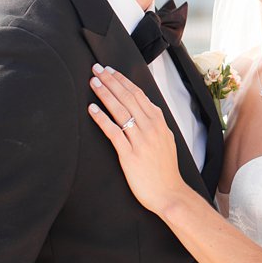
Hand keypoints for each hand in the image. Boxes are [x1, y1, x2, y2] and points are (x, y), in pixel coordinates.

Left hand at [87, 64, 186, 214]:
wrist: (169, 193)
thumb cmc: (164, 169)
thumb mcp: (165, 141)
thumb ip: (154, 124)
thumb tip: (143, 109)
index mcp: (159, 123)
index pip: (139, 95)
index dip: (123, 81)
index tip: (110, 71)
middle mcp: (151, 128)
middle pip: (128, 98)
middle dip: (111, 81)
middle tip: (96, 69)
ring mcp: (140, 141)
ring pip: (121, 111)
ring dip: (105, 94)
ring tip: (93, 82)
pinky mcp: (129, 155)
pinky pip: (114, 132)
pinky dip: (102, 119)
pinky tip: (92, 109)